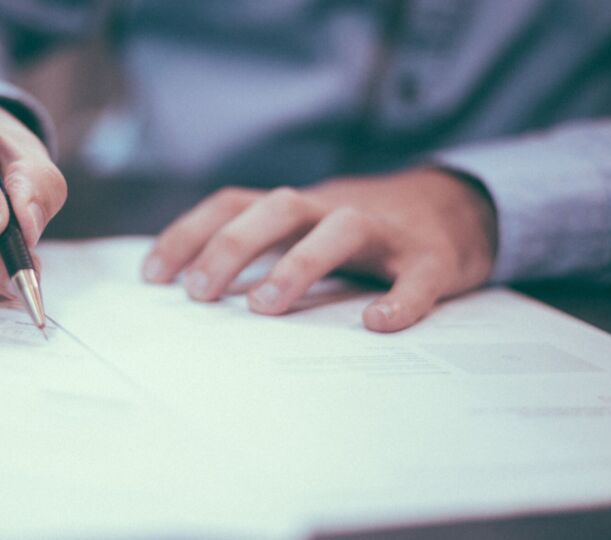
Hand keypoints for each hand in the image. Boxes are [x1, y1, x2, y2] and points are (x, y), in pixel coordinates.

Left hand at [142, 168, 497, 331]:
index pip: (234, 204)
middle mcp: (334, 208)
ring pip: (341, 229)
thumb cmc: (362, 234)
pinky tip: (378, 323)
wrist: (458, 209)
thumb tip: (191, 293)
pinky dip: (400, 299)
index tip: (153, 276)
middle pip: (278, 208)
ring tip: (265, 306)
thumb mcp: (305, 231)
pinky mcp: (432, 257)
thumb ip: (260, 251)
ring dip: (299, 263)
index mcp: (298, 207)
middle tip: (199, 293)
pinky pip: (417, 276)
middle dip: (233, 245)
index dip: (190, 233)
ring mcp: (385, 231)